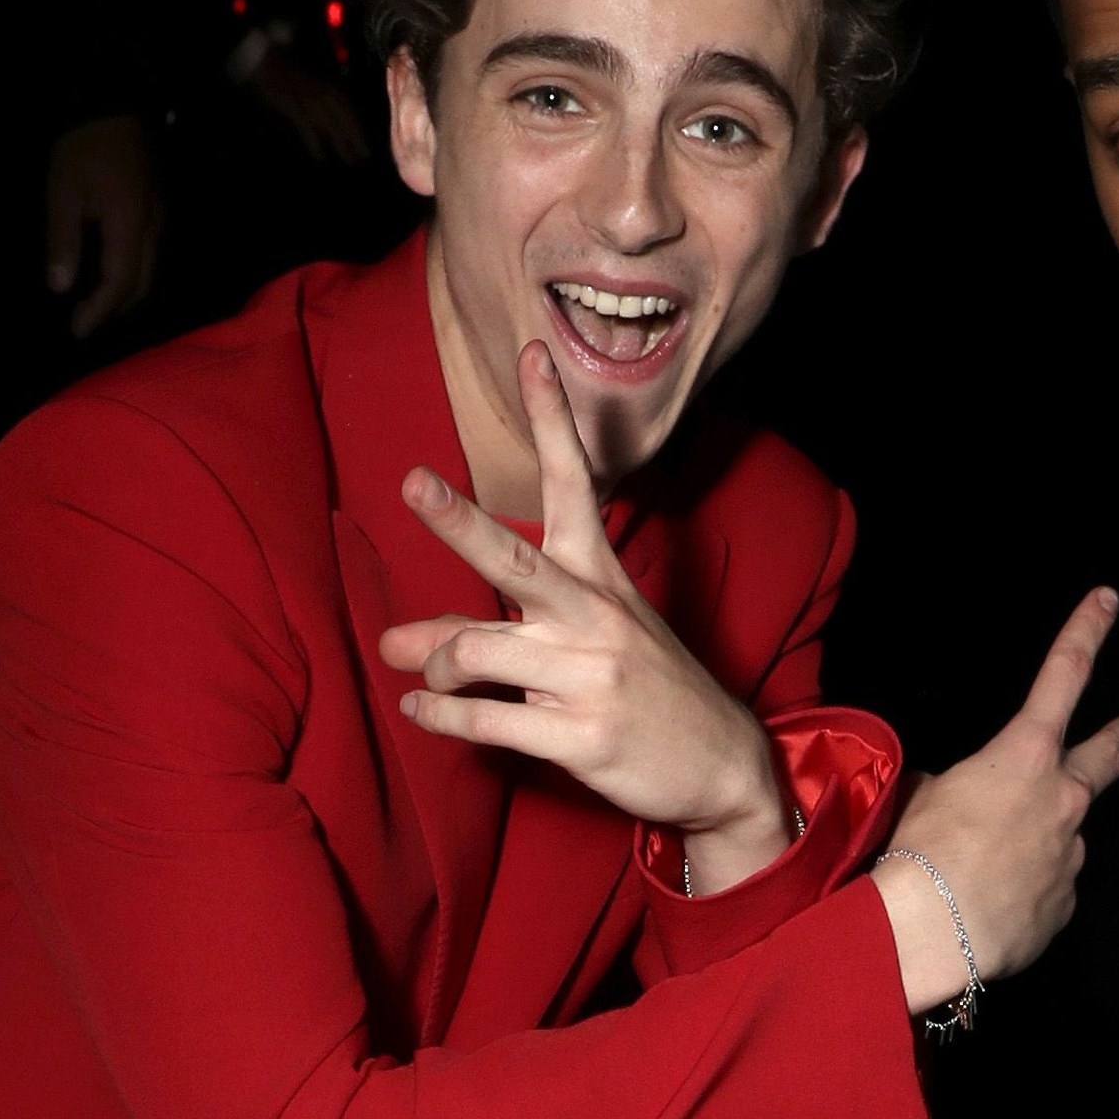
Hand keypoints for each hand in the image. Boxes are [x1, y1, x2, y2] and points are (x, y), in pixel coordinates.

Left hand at [44, 113, 163, 338]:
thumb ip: (63, 241)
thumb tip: (60, 287)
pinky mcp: (159, 209)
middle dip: (114, 310)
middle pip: (140, 286)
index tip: (77, 329)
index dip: (99, 312)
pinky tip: (112, 272)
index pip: (119, 285)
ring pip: (150, 273)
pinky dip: (133, 274)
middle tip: (84, 322)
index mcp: (128, 227)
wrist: (113, 101)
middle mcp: (152, 230)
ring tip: (97, 304)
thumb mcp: (62, 191)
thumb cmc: (82, 146)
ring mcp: (160, 219)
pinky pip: (151, 255)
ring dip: (125, 295)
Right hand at [242, 46, 371, 164]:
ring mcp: (307, 98)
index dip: (359, 127)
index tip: (366, 143)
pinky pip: (306, 125)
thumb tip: (333, 132)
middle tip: (365, 156)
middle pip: (344, 118)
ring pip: (329, 123)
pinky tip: (320, 156)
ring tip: (350, 160)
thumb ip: (324, 105)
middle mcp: (321, 92)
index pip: (349, 110)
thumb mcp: (312, 90)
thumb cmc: (289, 80)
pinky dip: (313, 141)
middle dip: (356, 138)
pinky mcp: (291, 104)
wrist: (267, 63)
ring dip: (342, 142)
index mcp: (328, 88)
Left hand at [380, 341, 789, 889]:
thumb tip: (395, 641)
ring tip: (418, 670)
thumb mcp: (589, 641)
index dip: (553, 416)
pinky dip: (440, 717)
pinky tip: (421, 710)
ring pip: (477, 651)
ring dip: (434, 661)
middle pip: (514, 558)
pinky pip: (485, 720)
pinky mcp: (580, 737)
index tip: (533, 351)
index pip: (574, 483)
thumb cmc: (643, 690)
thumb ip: (490, 632)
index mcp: (602, 576)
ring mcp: (588, 677)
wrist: (722, 767)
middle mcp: (594, 617)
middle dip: (459, 520)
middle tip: (412, 483)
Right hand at [873, 591, 1118, 1016]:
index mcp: (1026, 757)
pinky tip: (991, 905)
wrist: (932, 930)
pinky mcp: (1063, 906)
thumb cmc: (920, 850)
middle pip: (1107, 755)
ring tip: (988, 869)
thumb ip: (952, 785)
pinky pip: (1043, 891)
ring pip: (1058, 838)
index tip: (1109, 600)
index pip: (1063, 676)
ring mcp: (1069, 856)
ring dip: (1034, 845)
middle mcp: (1062, 801)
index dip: (1086, 631)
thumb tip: (955, 798)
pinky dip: (1022, 892)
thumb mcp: (924, 796)